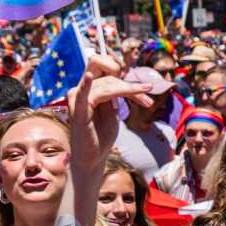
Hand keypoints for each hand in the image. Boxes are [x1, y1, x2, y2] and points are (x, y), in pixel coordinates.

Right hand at [67, 57, 145, 175]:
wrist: (93, 157)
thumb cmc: (102, 134)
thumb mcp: (112, 110)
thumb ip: (114, 94)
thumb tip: (121, 80)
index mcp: (88, 88)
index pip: (106, 68)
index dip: (124, 75)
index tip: (144, 89)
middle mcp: (80, 90)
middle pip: (107, 72)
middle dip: (129, 84)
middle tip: (148, 98)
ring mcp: (78, 99)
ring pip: (108, 84)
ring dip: (130, 91)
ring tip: (146, 102)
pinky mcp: (78, 111)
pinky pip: (84, 95)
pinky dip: (88, 85)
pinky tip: (90, 77)